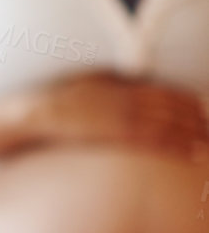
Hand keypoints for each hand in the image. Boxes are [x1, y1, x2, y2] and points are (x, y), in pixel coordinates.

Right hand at [24, 72, 208, 155]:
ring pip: (169, 124)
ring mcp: (124, 116)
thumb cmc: (60, 97)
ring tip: (208, 143)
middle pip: (171, 107)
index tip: (201, 106)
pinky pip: (155, 140)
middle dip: (195, 118)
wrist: (40, 112)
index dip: (185, 99)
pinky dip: (177, 146)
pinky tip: (192, 152)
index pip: (163, 91)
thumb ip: (115, 80)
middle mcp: (128, 97)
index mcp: (122, 84)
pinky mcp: (117, 134)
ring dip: (193, 134)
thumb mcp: (91, 80)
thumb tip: (134, 81)